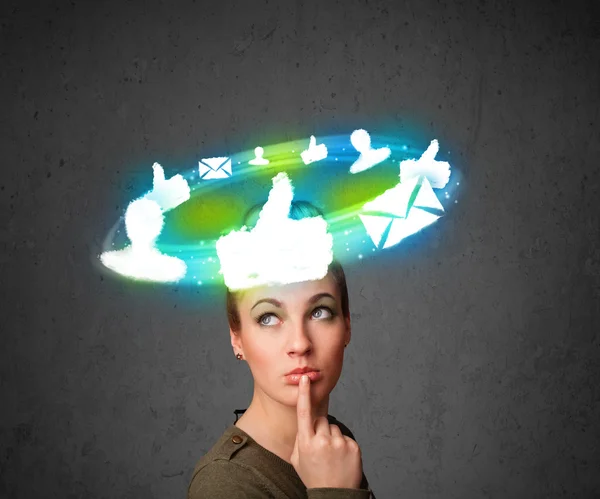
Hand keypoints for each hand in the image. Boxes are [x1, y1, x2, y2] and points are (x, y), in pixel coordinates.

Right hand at [290, 375, 362, 489]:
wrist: (334, 495)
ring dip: (332, 437)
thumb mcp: (297, 460)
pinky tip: (341, 458)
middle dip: (320, 429)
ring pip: (334, 427)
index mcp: (306, 443)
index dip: (303, 395)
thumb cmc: (313, 476)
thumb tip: (304, 423)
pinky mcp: (353, 446)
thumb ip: (299, 439)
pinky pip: (345, 437)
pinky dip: (344, 445)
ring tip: (331, 456)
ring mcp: (339, 443)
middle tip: (321, 448)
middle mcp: (322, 441)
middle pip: (321, 420)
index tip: (305, 380)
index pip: (303, 413)